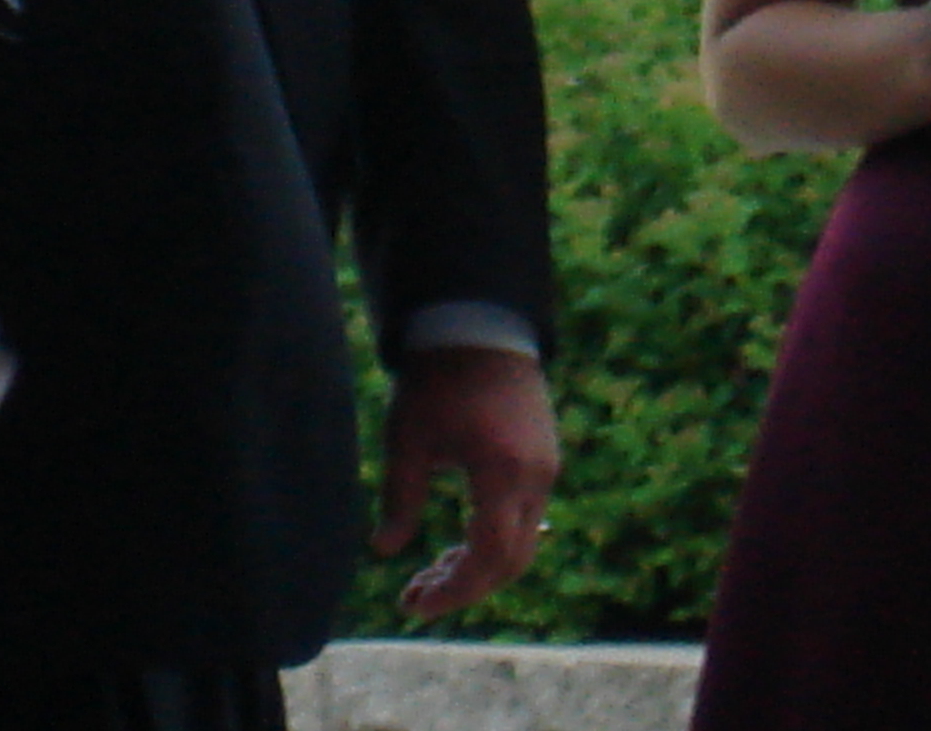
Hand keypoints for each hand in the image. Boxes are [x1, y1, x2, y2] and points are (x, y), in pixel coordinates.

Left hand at [373, 345, 559, 619]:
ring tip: (427, 574)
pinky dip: (492, 542)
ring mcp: (547, 470)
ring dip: (478, 567)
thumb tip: (383, 550)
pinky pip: (524, 519)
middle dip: (464, 587)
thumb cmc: (437, 377)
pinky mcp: (545, 462)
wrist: (479, 326)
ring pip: (520, 543)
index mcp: (502, 470)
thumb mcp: (408, 435)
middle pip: (511, 560)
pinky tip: (454, 545)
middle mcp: (536, 476)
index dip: (455, 589)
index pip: (489, 556)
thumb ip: (399, 496)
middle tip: (415, 596)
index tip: (416, 603)